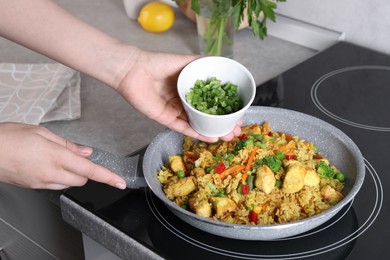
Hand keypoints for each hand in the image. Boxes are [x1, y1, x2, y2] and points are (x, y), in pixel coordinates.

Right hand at [0, 123, 125, 189]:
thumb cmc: (9, 138)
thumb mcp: (42, 133)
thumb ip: (68, 145)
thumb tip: (86, 152)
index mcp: (56, 157)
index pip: (90, 170)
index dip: (108, 177)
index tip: (120, 182)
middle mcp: (51, 173)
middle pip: (82, 179)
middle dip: (86, 170)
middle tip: (75, 155)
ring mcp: (42, 183)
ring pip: (70, 183)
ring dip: (72, 173)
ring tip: (56, 158)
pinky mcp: (34, 187)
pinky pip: (55, 185)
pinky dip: (60, 177)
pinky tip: (47, 165)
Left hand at [116, 48, 241, 141]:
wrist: (133, 70)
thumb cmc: (157, 63)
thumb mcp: (184, 61)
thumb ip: (201, 63)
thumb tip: (222, 62)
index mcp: (189, 89)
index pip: (211, 102)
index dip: (225, 108)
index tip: (239, 114)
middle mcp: (184, 102)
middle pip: (207, 116)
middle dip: (223, 124)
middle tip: (237, 130)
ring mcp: (175, 111)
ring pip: (197, 125)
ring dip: (213, 131)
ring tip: (228, 136)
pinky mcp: (166, 119)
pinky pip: (183, 129)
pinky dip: (197, 134)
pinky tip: (210, 138)